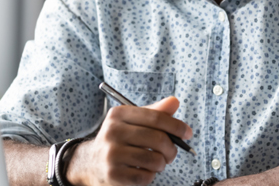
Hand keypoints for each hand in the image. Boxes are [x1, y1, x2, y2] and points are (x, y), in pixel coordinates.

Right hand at [66, 96, 193, 185]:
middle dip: (172, 149)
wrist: (91, 163)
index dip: (176, 126)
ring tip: (155, 162)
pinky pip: (146, 177)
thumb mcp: (132, 122)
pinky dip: (150, 176)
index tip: (187, 133)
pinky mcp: (114, 174)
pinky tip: (142, 171)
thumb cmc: (118, 141)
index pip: (156, 117)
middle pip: (158, 139)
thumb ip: (154, 113)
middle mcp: (112, 132)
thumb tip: (174, 102)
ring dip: (161, 164)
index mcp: (118, 115)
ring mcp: (111, 154)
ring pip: (155, 160)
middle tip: (170, 153)